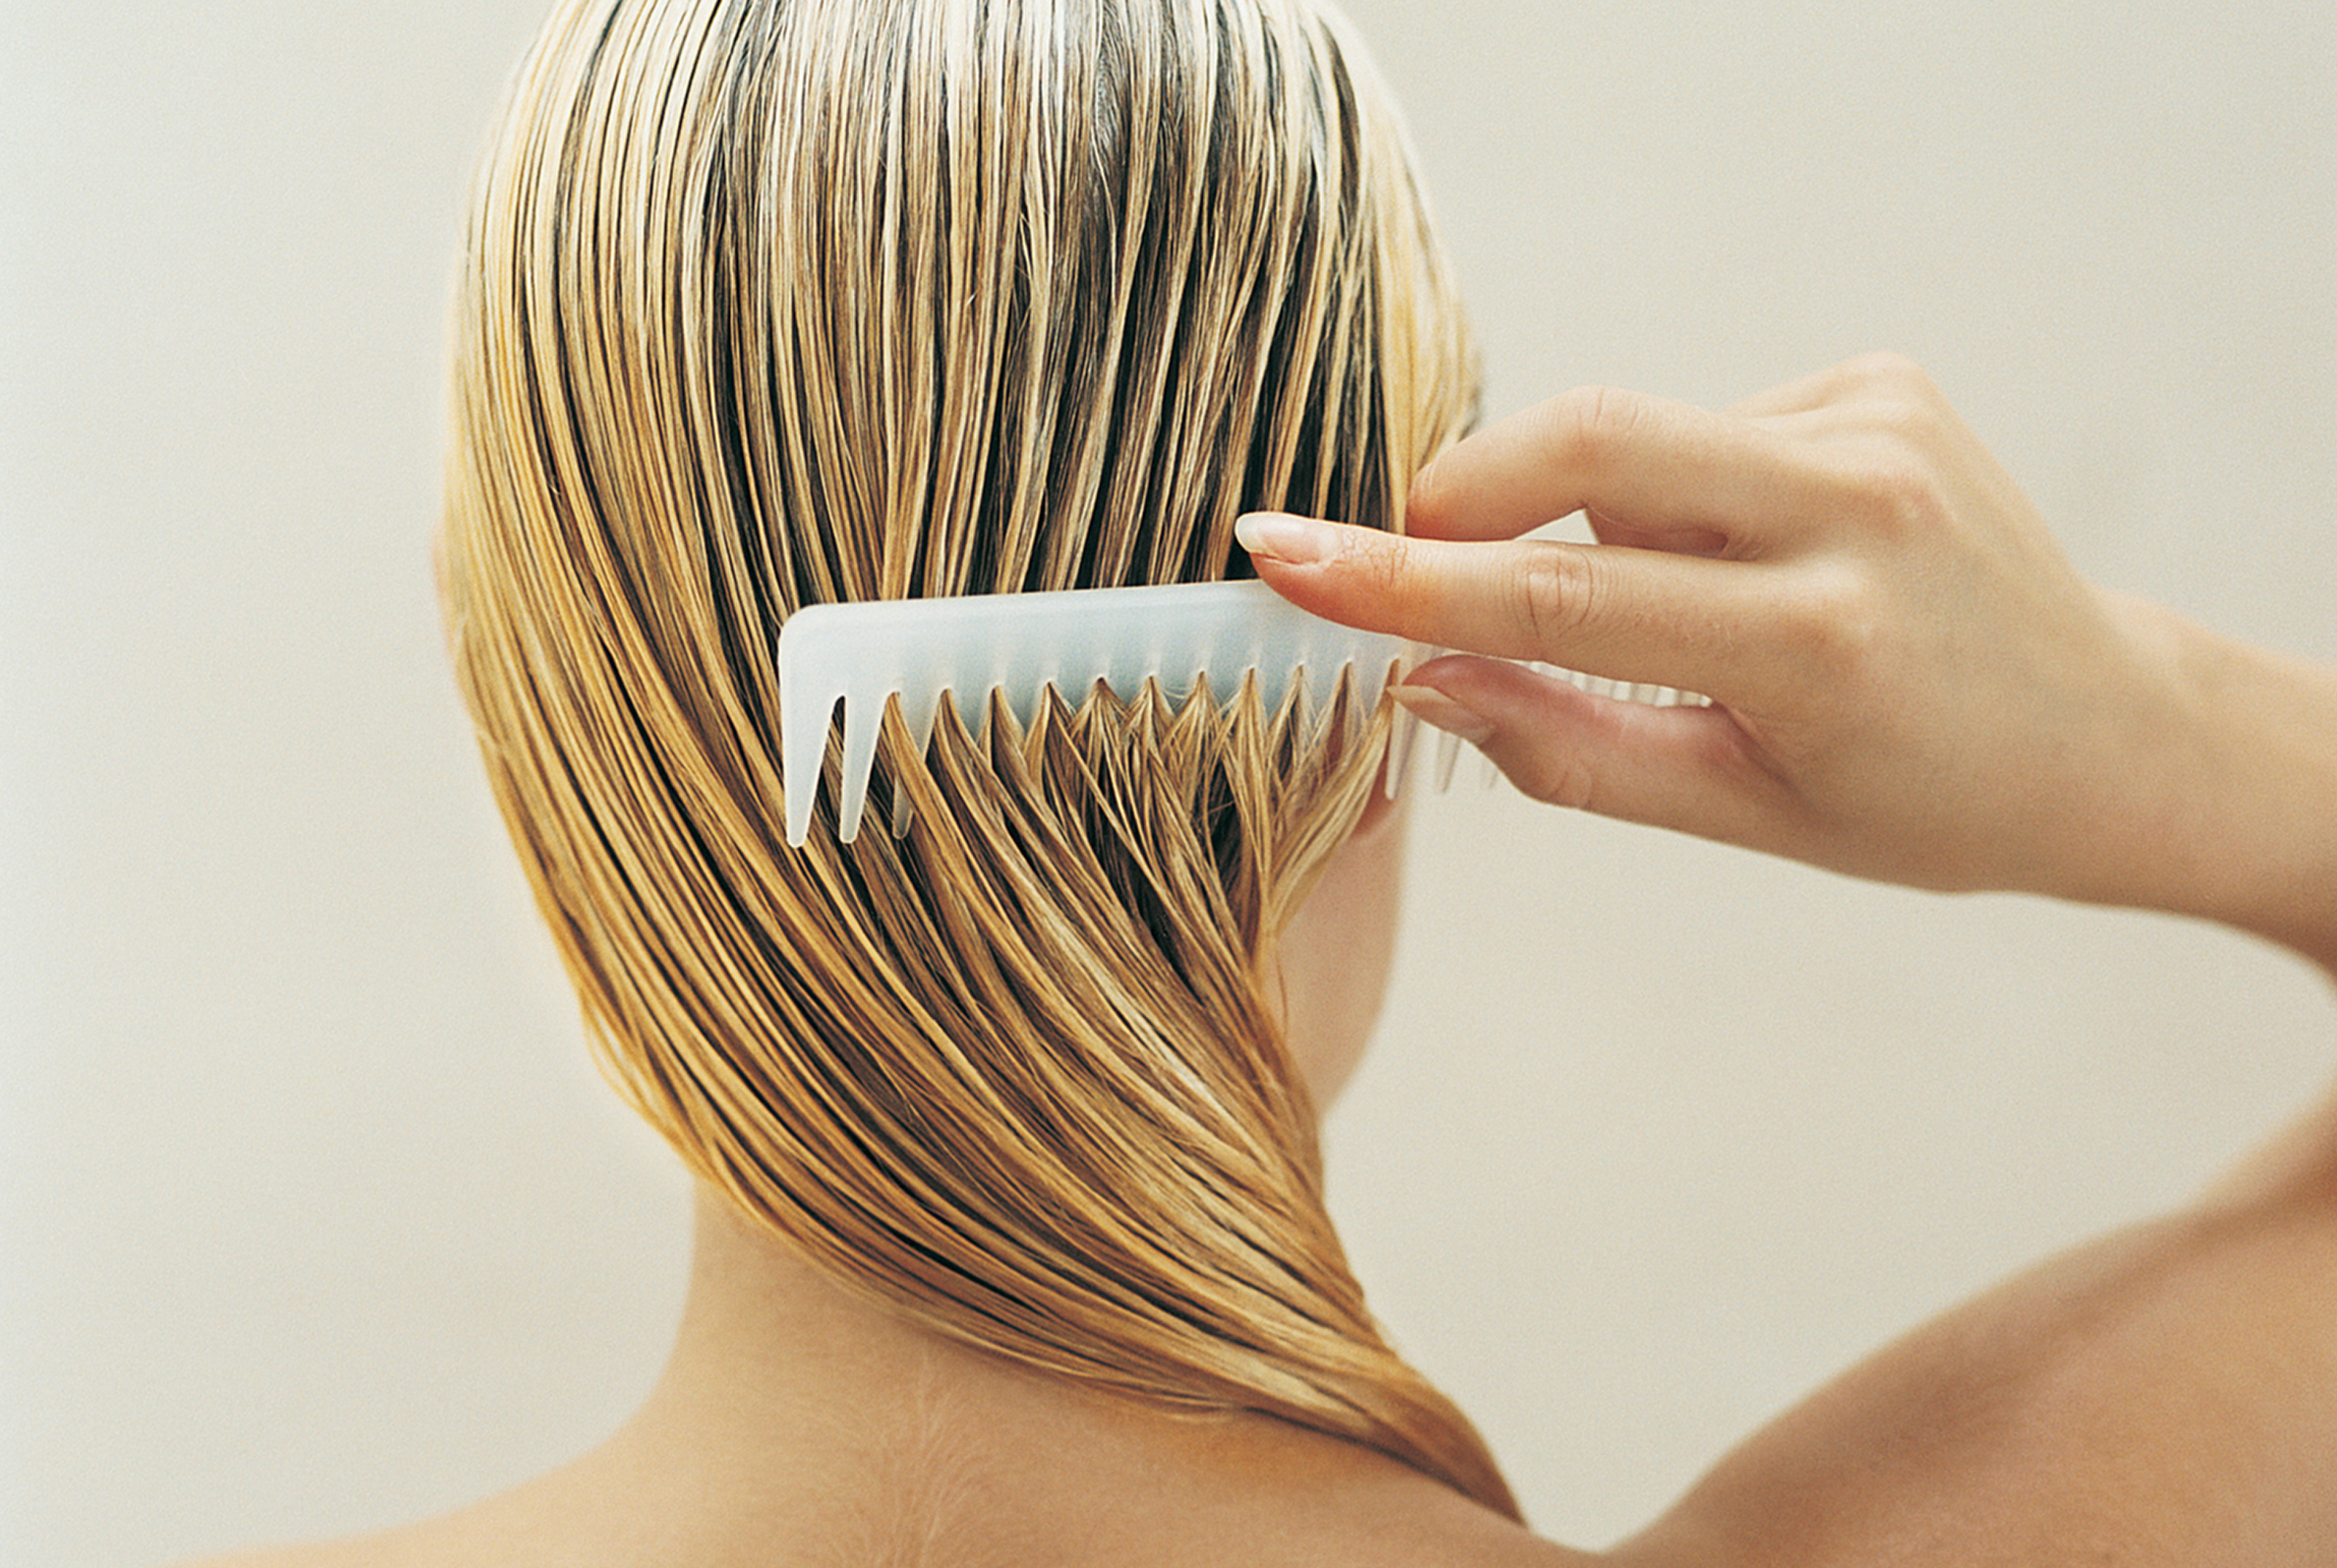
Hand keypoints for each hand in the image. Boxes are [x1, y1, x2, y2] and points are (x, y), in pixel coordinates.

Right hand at [1237, 355, 2266, 914]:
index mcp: (1820, 638)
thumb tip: (1417, 678)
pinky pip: (1696, 429)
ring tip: (1682, 620)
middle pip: (1584, 439)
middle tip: (1398, 565)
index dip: (1402, 576)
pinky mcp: (1877, 378)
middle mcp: (1856, 500)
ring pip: (1630, 439)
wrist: (2111, 732)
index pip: (1563, 591)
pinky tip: (1745, 562)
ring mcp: (1874, 419)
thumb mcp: (1741, 817)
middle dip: (1460, 496)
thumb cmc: (1924, 804)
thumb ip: (1566, 749)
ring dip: (1593, 520)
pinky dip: (1671, 496)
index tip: (1283, 554)